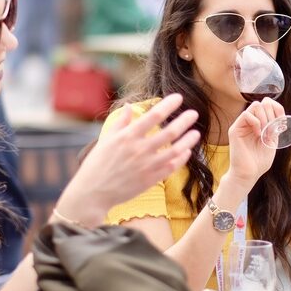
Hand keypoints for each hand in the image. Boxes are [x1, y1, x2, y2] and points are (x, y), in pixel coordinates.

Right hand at [58, 94, 199, 225]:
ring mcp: (146, 166)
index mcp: (127, 136)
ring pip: (175, 151)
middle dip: (184, 121)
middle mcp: (139, 150)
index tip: (179, 97)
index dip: (168, 105)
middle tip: (194, 113)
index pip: (153, 116)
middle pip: (169, 132)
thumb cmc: (98, 163)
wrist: (93, 192)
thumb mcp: (106, 139)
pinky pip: (171, 167)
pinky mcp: (150, 180)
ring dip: (188, 140)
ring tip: (196, 132)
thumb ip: (121, 122)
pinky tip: (187, 151)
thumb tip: (130, 105)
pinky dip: (181, 158)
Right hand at [225, 98, 279, 186]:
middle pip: (262, 103)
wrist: (249, 174)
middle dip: (272, 114)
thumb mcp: (272, 141)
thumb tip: (279, 114)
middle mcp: (249, 122)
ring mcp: (241, 125)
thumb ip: (274, 127)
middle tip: (272, 130)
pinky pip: (246, 115)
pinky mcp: (235, 129)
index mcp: (259, 124)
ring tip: (265, 132)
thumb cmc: (259, 161)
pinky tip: (258, 134)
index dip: (277, 109)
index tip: (282, 123)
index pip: (268, 105)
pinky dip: (256, 122)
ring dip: (264, 118)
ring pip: (255, 106)